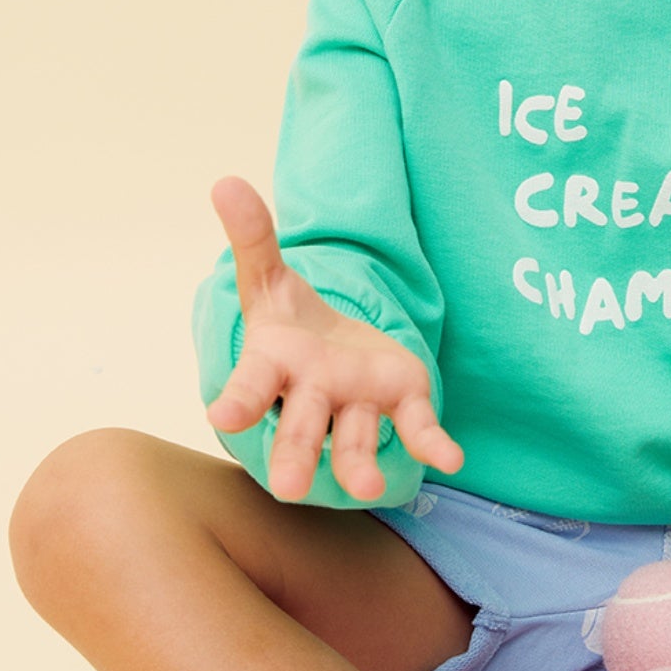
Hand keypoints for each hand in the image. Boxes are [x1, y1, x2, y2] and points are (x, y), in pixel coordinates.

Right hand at [204, 175, 463, 502]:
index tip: (220, 418)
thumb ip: (252, 237)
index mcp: (275, 367)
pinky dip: (431, 444)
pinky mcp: (398, 405)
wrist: (335, 351)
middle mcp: (311, 396)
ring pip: (352, 441)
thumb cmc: (292, 324)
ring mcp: (355, 406)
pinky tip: (450, 459)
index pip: (250, 388)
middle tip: (288, 487)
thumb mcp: (270, 277)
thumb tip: (224, 180)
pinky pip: (414, 428)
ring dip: (359, 465)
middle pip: (299, 427)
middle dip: (294, 454)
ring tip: (370, 490)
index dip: (237, 402)